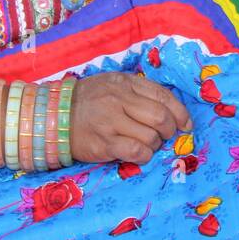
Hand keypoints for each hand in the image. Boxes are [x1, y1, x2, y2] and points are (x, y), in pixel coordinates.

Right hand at [69, 72, 191, 164]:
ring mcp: (111, 122)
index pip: (163, 96)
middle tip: (165, 136)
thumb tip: (169, 109)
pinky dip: (144, 156)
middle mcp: (119, 100)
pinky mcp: (104, 144)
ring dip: (155, 145)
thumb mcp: (113, 84)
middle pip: (160, 117)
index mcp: (125, 83)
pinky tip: (139, 154)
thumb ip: (138, 91)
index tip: (185, 124)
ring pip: (151, 137)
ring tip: (147, 144)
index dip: (180, 112)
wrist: (53, 115)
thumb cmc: (88, 101)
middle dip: (169, 130)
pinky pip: (136, 152)